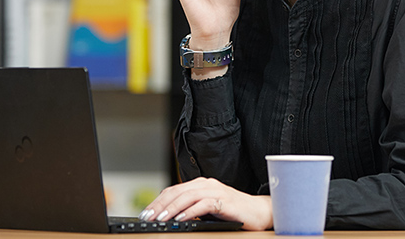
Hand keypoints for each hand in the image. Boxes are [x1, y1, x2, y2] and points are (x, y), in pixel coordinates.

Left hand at [139, 177, 272, 231]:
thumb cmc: (233, 212)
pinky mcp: (224, 200)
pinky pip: (204, 204)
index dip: (158, 201)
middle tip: (147, 217)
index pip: (174, 190)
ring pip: (188, 196)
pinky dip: (190, 211)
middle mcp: (207, 184)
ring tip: (161, 219)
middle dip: (160, 205)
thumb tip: (169, 217)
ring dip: (172, 208)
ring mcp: (216, 190)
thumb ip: (192, 209)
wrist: (258, 212)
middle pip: (178, 191)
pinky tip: (181, 219)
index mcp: (201, 184)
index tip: (145, 214)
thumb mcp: (208, 209)